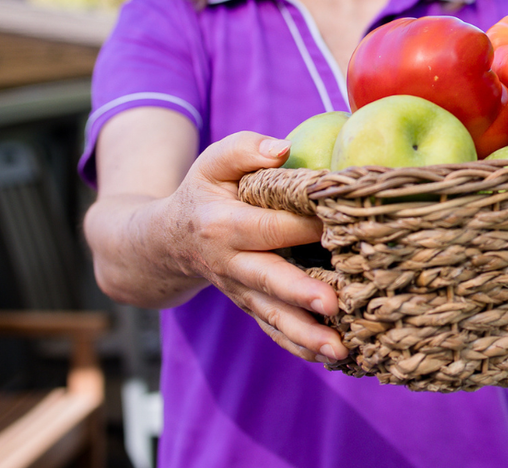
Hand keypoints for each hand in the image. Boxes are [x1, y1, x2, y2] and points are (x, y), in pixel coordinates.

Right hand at [164, 131, 347, 362]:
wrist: (166, 241)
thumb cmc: (203, 193)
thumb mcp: (213, 163)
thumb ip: (245, 150)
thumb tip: (283, 149)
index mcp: (223, 224)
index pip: (268, 225)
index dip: (303, 224)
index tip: (341, 224)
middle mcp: (230, 263)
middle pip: (268, 279)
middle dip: (300, 293)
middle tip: (332, 304)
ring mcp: (240, 290)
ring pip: (272, 315)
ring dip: (305, 335)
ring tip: (339, 349)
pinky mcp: (250, 306)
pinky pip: (273, 329)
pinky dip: (299, 346)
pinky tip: (332, 358)